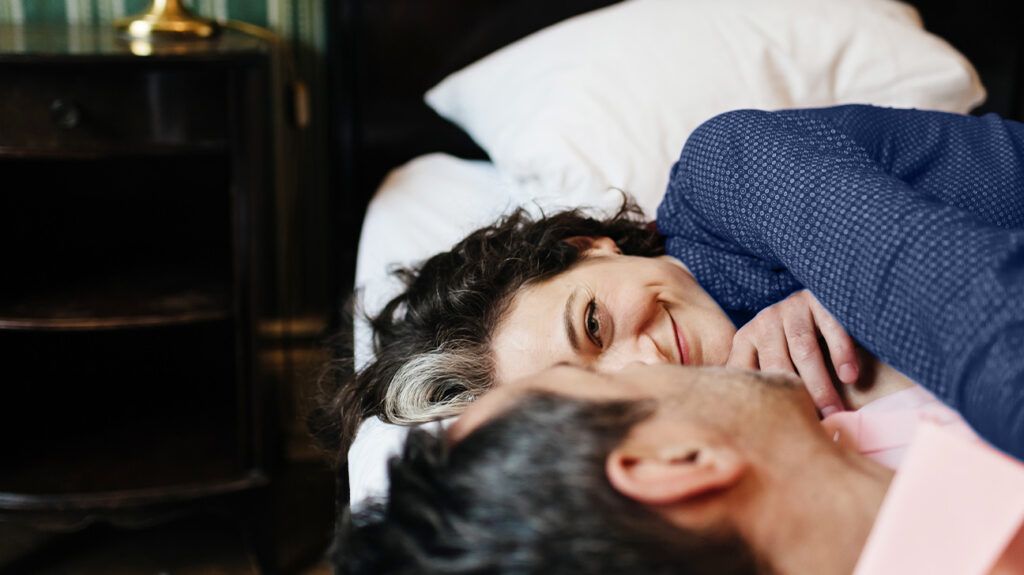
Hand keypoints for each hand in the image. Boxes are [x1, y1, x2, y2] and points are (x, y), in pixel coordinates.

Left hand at [727, 290, 858, 416]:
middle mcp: (764, 322)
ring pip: (804, 351)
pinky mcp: (818, 299)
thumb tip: (754, 432)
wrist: (818, 299)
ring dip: (821, 385)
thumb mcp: (768, 360)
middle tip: (814, 427)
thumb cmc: (792, 345)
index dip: (764, 402)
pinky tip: (850, 377)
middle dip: (797, 398)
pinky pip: (831, 328)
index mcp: (746, 339)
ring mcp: (791, 308)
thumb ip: (761, 385)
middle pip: (777, 365)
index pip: (748, 373)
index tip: (777, 429)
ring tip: (835, 411)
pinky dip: (841, 353)